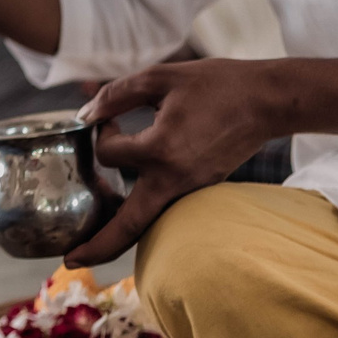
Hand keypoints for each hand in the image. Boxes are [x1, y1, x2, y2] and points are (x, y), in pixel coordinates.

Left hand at [64, 60, 285, 265]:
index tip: (110, 118)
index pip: (108, 154)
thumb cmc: (215, 84)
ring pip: (147, 226)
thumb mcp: (160, 77)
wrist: (268, 101)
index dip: (100, 132)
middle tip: (69, 260)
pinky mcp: (201, 190)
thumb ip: (116, 93)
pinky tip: (124, 216)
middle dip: (97, 247)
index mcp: (161, 150)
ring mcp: (190, 190)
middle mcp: (174, 179)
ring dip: (117, 238)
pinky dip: (141, 218)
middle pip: (128, 227)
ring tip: (90, 249)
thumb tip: (85, 112)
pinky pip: (164, 211)